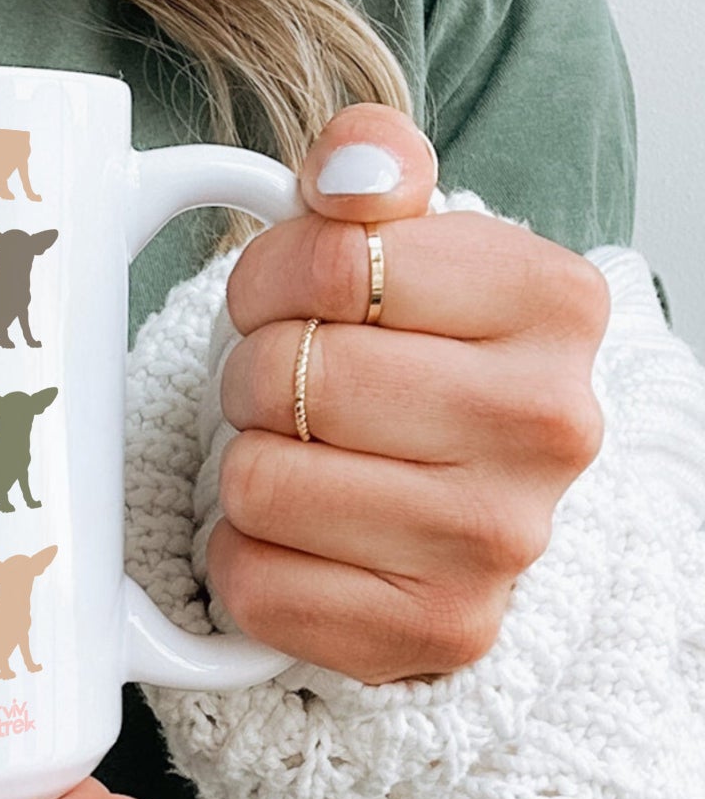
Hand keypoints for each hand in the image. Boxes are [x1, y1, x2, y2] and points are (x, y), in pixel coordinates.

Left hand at [212, 105, 610, 683]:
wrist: (456, 492)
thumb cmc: (409, 352)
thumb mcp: (400, 235)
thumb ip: (369, 162)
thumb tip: (351, 169)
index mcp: (553, 302)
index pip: (327, 261)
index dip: (271, 279)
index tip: (294, 301)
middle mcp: (551, 426)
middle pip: (286, 375)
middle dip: (256, 374)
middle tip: (292, 389)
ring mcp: (500, 544)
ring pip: (259, 482)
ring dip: (249, 464)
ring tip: (303, 458)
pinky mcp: (437, 635)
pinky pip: (254, 582)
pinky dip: (246, 557)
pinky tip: (302, 538)